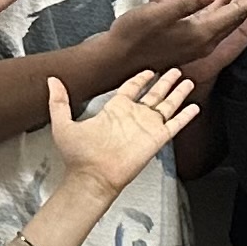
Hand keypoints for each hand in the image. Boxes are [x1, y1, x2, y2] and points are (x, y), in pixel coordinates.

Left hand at [48, 70, 199, 192]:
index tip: (149, 70)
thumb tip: (51, 79)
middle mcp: (133, 116)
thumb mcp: (63, 123)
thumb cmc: (78, 155)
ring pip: (167, 105)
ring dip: (178, 93)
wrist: (92, 176)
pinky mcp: (156, 139)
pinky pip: (175, 124)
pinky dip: (185, 116)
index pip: (132, 88)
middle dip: (165, 81)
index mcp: (114, 109)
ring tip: (188, 80)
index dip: (141, 78)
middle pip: (154, 93)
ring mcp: (146, 127)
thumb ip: (59, 101)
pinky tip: (195, 107)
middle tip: (175, 69)